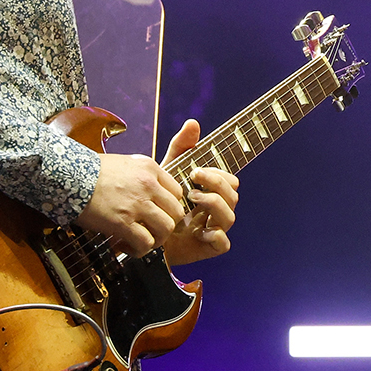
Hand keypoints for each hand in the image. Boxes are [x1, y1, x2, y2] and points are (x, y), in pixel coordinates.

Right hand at [76, 149, 186, 256]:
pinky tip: (126, 246)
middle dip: (167, 225)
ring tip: (141, 241)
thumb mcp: (124, 163)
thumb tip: (150, 193)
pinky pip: (145, 242)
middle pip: (177, 212)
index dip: (170, 207)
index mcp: (150, 169)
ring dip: (156, 239)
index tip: (160, 214)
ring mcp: (137, 204)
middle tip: (152, 230)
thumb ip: (142, 175)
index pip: (177, 192)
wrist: (65, 175)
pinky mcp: (122, 222)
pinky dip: (140, 250)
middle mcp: (148, 185)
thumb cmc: (89, 170)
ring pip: (166, 229)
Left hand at [158, 119, 239, 265]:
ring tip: (192, 198)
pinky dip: (216, 235)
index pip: (230, 179)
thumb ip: (181, 148)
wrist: (137, 231)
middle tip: (194, 178)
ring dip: (214, 204)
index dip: (218, 174)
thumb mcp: (167, 171)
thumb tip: (194, 122)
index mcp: (211, 192)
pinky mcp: (207, 248)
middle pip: (233, 195)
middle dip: (216, 184)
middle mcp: (215, 210)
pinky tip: (199, 229)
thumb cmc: (156, 201)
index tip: (196, 169)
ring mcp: (213, 229)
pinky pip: (224, 243)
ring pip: (230, 216)